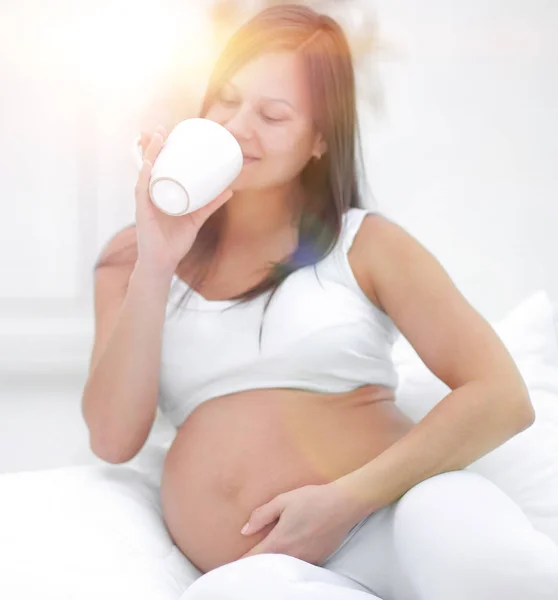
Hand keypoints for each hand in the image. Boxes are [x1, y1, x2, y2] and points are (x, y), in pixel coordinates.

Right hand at [134, 125, 232, 275]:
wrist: (163, 263)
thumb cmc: (175, 242)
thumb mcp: (197, 218)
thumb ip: (211, 204)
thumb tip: (230, 189)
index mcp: (160, 194)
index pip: (157, 167)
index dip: (160, 149)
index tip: (167, 132)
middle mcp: (150, 195)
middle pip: (148, 165)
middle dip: (151, 145)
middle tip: (159, 128)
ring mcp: (145, 202)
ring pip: (145, 172)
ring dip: (149, 153)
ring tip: (154, 136)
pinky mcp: (142, 212)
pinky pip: (143, 190)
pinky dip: (145, 176)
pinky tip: (148, 163)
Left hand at [239, 483, 359, 565]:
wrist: (343, 504)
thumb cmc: (313, 499)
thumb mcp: (284, 500)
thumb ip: (262, 515)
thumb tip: (244, 530)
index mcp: (279, 541)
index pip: (253, 559)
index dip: (240, 562)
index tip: (231, 562)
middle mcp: (291, 555)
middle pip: (266, 567)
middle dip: (254, 564)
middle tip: (245, 560)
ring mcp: (306, 560)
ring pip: (282, 568)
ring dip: (271, 564)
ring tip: (263, 558)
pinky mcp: (317, 560)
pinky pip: (297, 566)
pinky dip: (288, 564)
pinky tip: (286, 554)